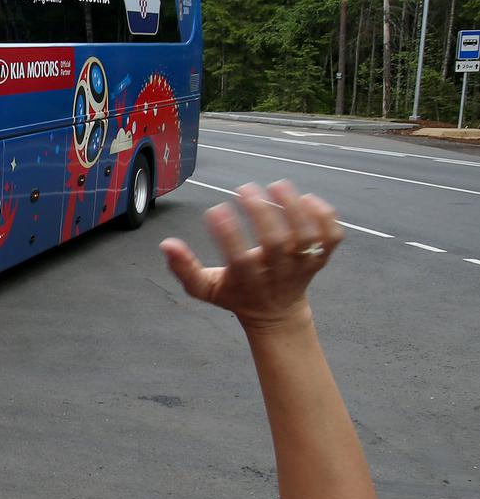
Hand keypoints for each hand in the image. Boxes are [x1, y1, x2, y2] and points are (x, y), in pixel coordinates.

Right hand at [159, 180, 342, 332]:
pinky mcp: (321, 258)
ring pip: (306, 236)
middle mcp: (278, 273)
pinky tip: (308, 199)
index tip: (215, 210)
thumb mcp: (204, 289)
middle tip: (244, 188)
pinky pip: (331, 237)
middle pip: (276, 242)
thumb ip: (184, 268)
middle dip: (261, 212)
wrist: (276, 314)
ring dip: (295, 208)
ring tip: (278, 184)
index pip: (239, 259)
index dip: (227, 234)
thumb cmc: (235, 295)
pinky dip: (325, 217)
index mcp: (247, 281)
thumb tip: (166, 244)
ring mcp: (302, 265)